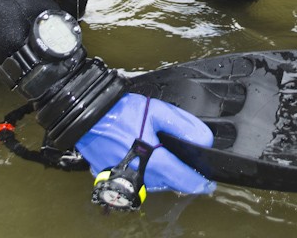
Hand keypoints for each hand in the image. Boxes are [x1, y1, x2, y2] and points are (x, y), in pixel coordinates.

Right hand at [76, 93, 214, 193]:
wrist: (87, 116)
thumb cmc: (120, 112)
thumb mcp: (158, 112)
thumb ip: (184, 126)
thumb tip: (204, 140)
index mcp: (154, 162)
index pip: (185, 181)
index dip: (200, 183)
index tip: (209, 183)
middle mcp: (139, 177)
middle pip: (169, 182)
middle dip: (179, 173)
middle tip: (182, 158)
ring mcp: (124, 181)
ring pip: (152, 184)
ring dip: (161, 173)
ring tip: (160, 152)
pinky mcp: (111, 179)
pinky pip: (135, 181)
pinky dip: (143, 172)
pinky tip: (142, 156)